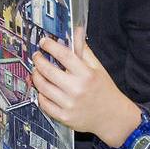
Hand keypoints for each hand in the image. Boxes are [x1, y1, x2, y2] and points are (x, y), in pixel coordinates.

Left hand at [33, 29, 136, 147]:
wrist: (113, 117)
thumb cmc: (105, 90)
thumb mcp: (97, 68)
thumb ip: (84, 50)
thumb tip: (76, 31)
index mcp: (86, 74)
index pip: (63, 55)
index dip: (50, 46)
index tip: (44, 42)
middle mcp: (77, 89)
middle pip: (48, 70)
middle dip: (38, 60)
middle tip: (37, 56)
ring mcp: (69, 104)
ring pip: (42, 87)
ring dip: (36, 76)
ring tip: (37, 71)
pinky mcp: (64, 117)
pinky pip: (44, 103)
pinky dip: (40, 94)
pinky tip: (43, 88)